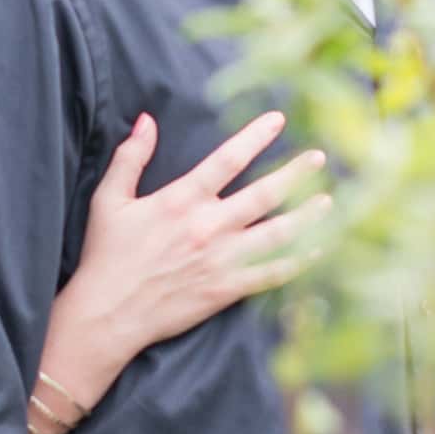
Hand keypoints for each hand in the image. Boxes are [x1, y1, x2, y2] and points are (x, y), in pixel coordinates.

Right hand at [50, 110, 330, 392]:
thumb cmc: (106, 255)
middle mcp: (208, 227)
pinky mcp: (226, 289)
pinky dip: (298, 262)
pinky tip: (318, 251)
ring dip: (308, 216)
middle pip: (265, 194)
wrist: (108, 314)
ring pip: (277, 233)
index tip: (278, 119)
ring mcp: (222, 260)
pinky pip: (272, 274)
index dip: (255, 136)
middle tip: (319, 158)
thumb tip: (146, 120)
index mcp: (181, 200)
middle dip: (296, 174)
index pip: (227, 159)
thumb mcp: (109, 199)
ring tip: (329, 201)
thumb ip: (130, 157)